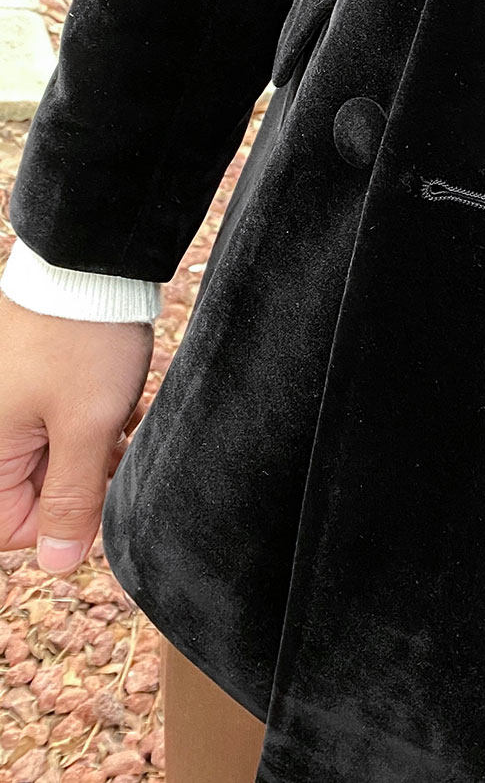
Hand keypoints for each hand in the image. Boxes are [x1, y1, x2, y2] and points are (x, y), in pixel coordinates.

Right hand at [0, 291, 152, 573]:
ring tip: (126, 416)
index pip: (14, 527)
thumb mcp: (87, 427)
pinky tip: (124, 401)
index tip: (105, 488)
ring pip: (56, 455)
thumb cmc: (83, 344)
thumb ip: (73, 499)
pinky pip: (60, 423)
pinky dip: (94, 419)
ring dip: (97, 446)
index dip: (66, 520)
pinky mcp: (31, 383)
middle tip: (121, 443)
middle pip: (38, 490)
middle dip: (88, 475)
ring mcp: (10, 405)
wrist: (89, 267)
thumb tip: (60, 562)